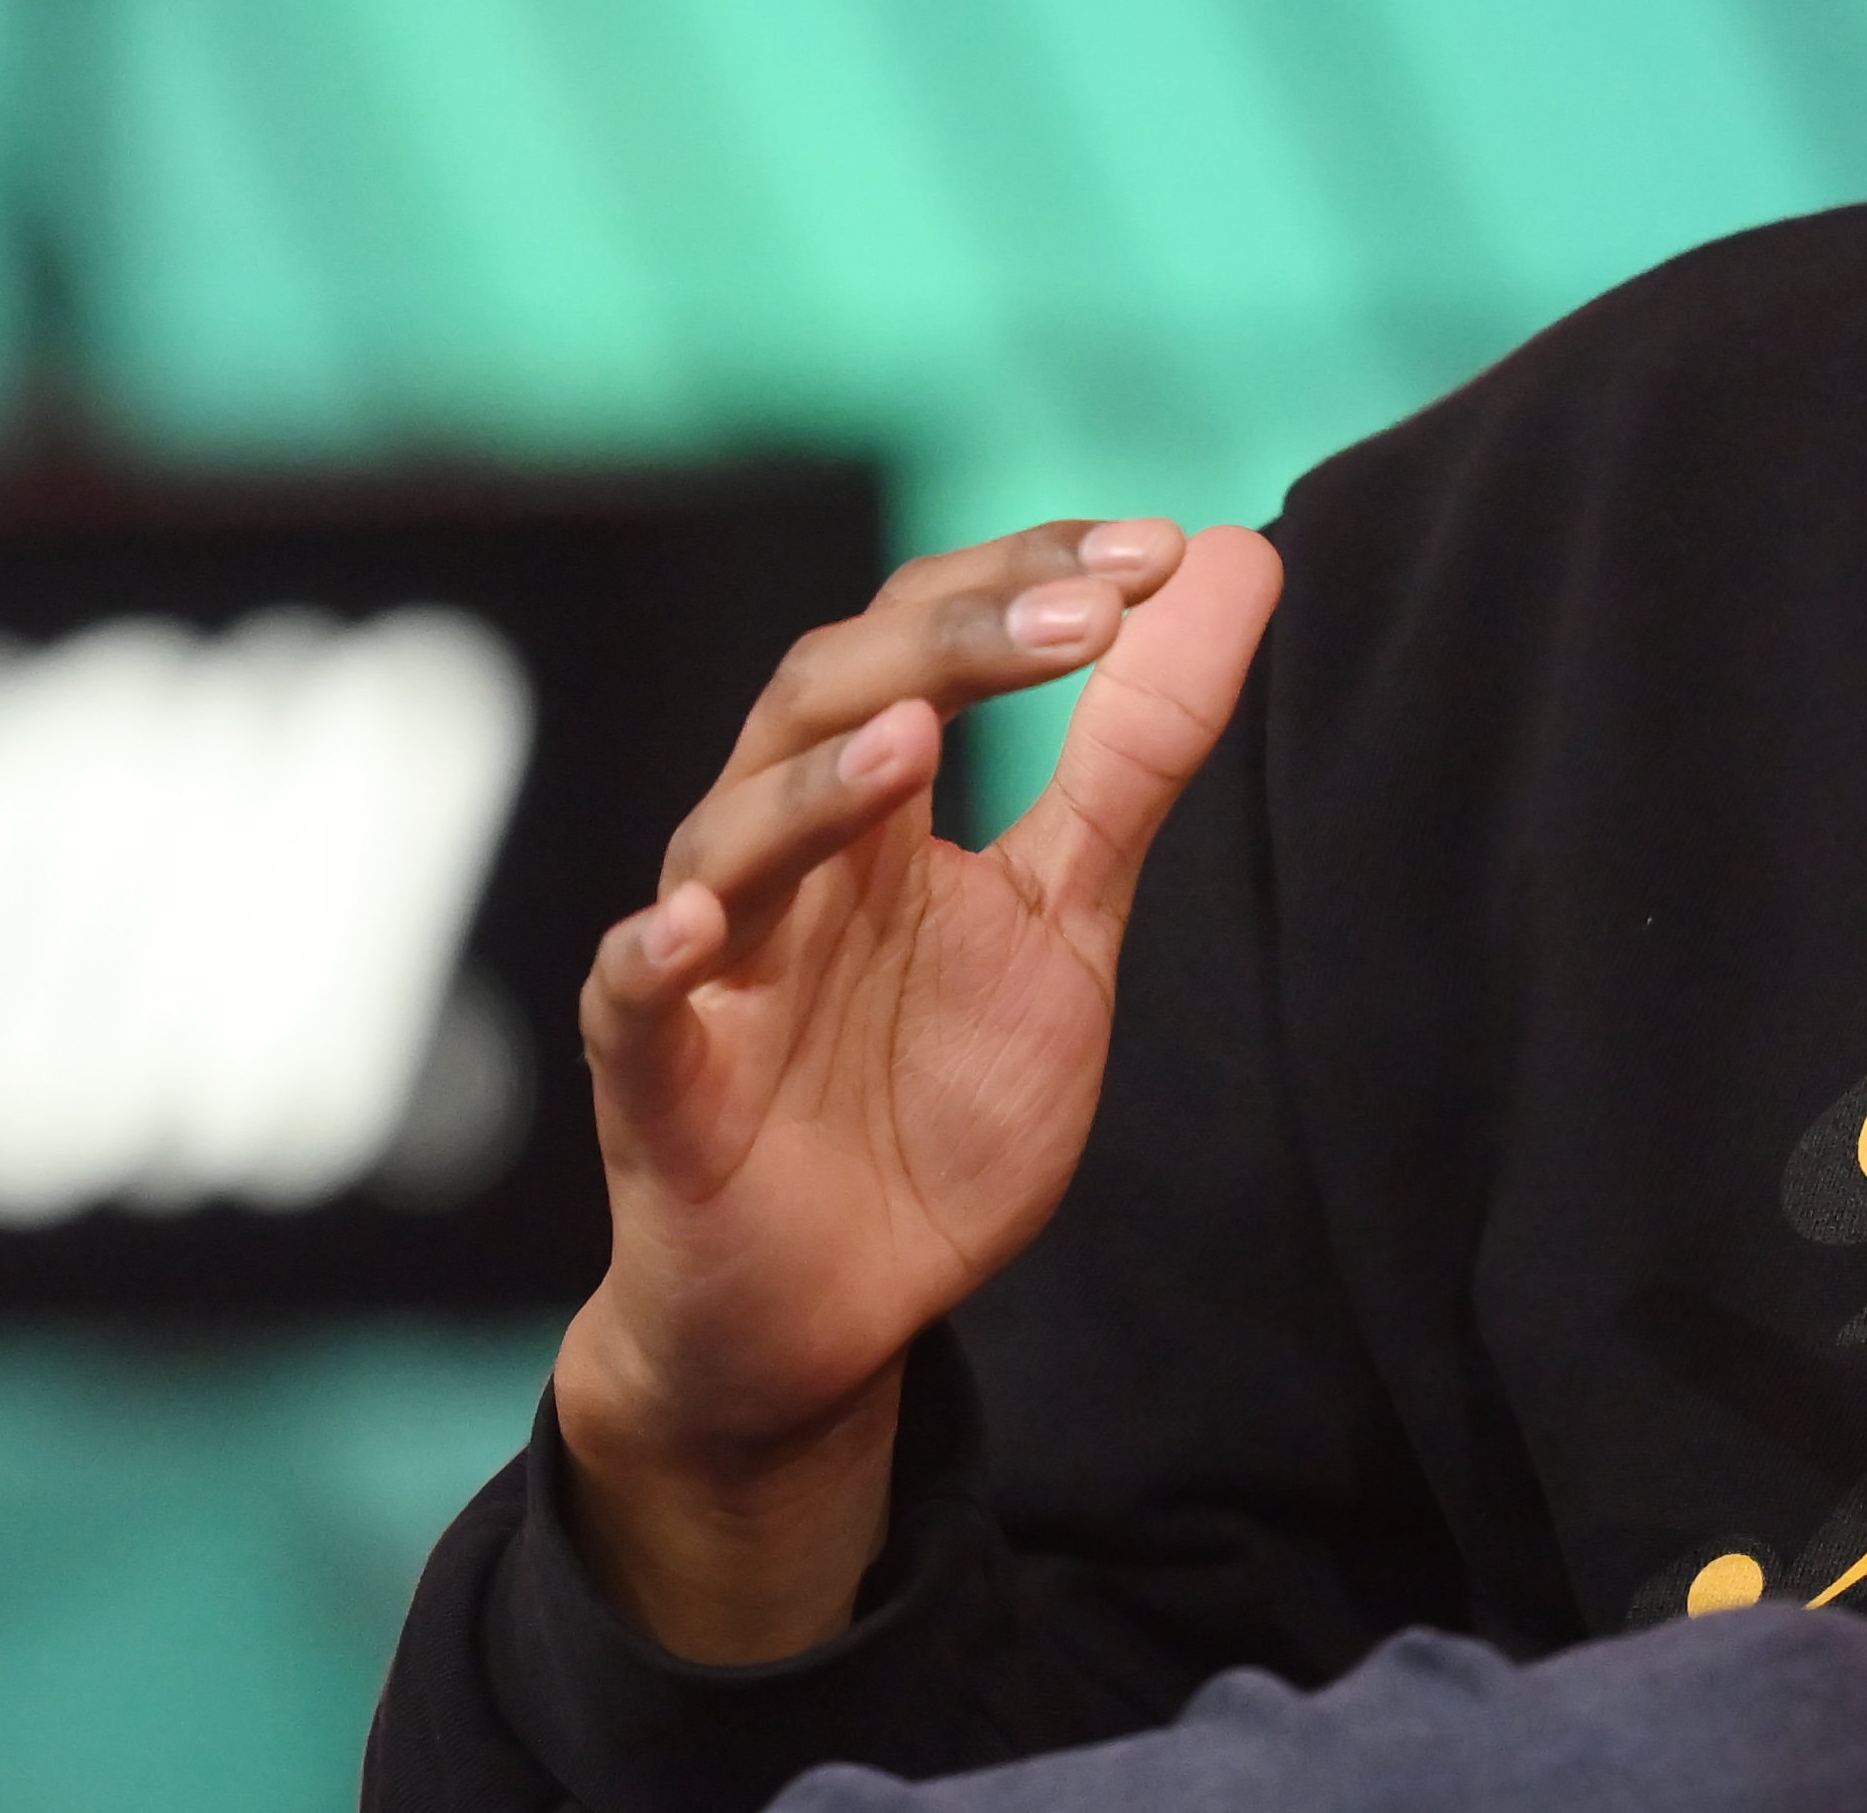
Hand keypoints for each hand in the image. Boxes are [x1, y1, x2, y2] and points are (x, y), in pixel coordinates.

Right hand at [550, 518, 1283, 1660]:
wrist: (834, 1315)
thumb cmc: (931, 1101)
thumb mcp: (1062, 918)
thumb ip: (1131, 755)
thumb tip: (1233, 560)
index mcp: (873, 804)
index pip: (922, 633)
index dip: (1025, 577)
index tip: (1159, 552)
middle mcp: (781, 856)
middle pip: (826, 695)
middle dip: (949, 641)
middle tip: (1086, 612)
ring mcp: (715, 967)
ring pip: (730, 836)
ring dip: (815, 781)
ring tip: (914, 733)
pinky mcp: (660, 1088)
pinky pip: (633, 1004)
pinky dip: (654, 960)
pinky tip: (695, 930)